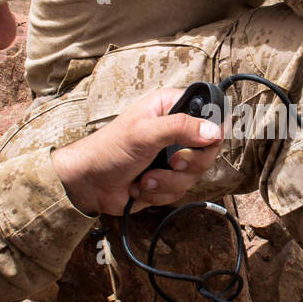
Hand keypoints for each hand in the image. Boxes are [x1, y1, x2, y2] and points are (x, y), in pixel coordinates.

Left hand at [50, 86, 223, 216]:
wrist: (89, 183)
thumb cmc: (108, 150)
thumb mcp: (144, 133)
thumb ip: (180, 127)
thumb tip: (213, 131)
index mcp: (170, 108)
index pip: (210, 114)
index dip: (212, 131)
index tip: (202, 144)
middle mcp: (175, 131)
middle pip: (208, 150)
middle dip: (188, 164)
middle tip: (172, 163)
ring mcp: (172, 157)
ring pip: (194, 175)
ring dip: (168, 182)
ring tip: (146, 178)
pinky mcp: (167, 179)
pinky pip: (180, 191)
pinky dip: (160, 192)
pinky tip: (141, 186)